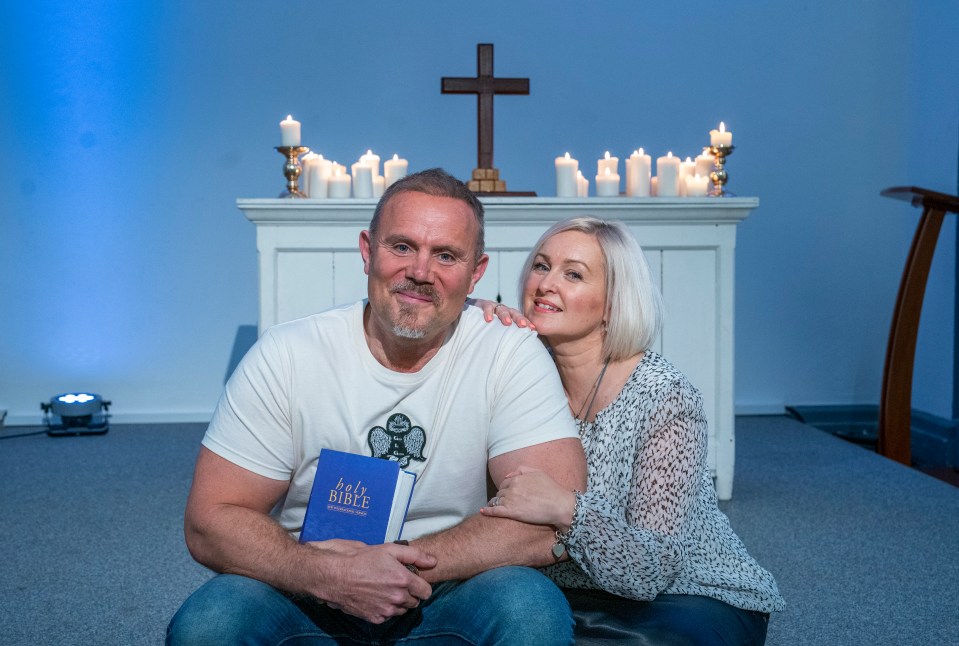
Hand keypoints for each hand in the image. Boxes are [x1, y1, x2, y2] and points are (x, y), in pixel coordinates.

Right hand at [302, 539, 435, 622]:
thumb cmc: (361, 560)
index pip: (426, 591)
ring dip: (398, 602)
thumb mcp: (389, 549)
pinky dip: (386, 609)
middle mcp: (397, 598)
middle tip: (397, 582)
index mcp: (403, 580)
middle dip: (410, 593)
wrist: (336, 576)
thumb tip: (433, 561)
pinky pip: (388, 616)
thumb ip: (415, 555)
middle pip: (415, 602)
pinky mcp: (376, 618)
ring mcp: (386, 610)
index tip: (414, 580)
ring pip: (402, 610)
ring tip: (385, 589)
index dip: (421, 585)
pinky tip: (377, 597)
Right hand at [470, 298, 534, 329]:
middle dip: (519, 319)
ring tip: (507, 323)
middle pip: (513, 312)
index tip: (533, 329)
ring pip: (501, 309)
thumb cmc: (485, 324)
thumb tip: (518, 350)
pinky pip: (486, 307)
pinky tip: (488, 319)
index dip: (526, 322)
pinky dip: (488, 312)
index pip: (519, 318)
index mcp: (508, 315)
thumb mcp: (496, 329)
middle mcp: (502, 310)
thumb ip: (506, 335)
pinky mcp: (481, 304)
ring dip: (505, 316)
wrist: (468, 311)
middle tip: (523, 326)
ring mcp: (492, 306)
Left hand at [479, 466, 575, 530]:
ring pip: (497, 500)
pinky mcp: (512, 512)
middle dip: (502, 495)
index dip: (506, 488)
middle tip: (506, 501)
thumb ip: (522, 470)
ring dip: (495, 503)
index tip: (508, 493)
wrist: (559, 505)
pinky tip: (483, 511)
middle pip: (500, 491)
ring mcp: (511, 500)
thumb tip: (508, 474)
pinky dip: (488, 511)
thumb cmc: (552, 489)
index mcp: (518, 478)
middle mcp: (512, 488)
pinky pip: (495, 510)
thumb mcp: (539, 472)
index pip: (505, 482)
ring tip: (494, 506)